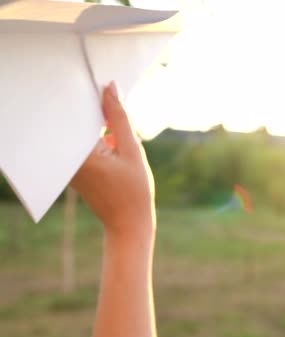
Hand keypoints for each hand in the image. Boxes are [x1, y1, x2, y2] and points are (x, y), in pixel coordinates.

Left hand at [71, 81, 155, 238]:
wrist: (130, 225)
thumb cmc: (134, 191)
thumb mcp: (132, 149)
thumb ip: (120, 118)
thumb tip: (111, 88)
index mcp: (79, 153)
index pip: (79, 111)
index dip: (94, 95)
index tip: (107, 84)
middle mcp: (69, 159)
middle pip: (80, 121)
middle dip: (100, 110)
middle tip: (119, 108)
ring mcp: (72, 166)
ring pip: (85, 133)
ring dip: (103, 126)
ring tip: (122, 138)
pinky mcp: (77, 171)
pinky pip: (87, 145)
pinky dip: (102, 140)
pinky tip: (118, 149)